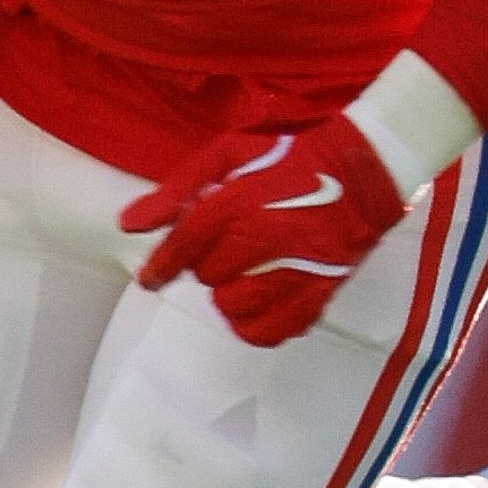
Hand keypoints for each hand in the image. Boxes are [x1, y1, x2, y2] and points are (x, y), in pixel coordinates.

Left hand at [119, 111, 407, 348]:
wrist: (359, 174)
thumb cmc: (286, 161)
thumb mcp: (227, 156)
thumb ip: (176, 190)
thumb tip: (128, 224)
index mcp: (242, 200)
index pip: (186, 244)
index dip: (161, 266)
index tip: (148, 280)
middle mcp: (268, 237)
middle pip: (209, 276)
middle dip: (209, 262)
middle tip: (228, 244)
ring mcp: (296, 268)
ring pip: (234, 307)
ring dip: (230, 292)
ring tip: (243, 271)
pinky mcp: (318, 293)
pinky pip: (270, 331)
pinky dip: (256, 322)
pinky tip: (259, 298)